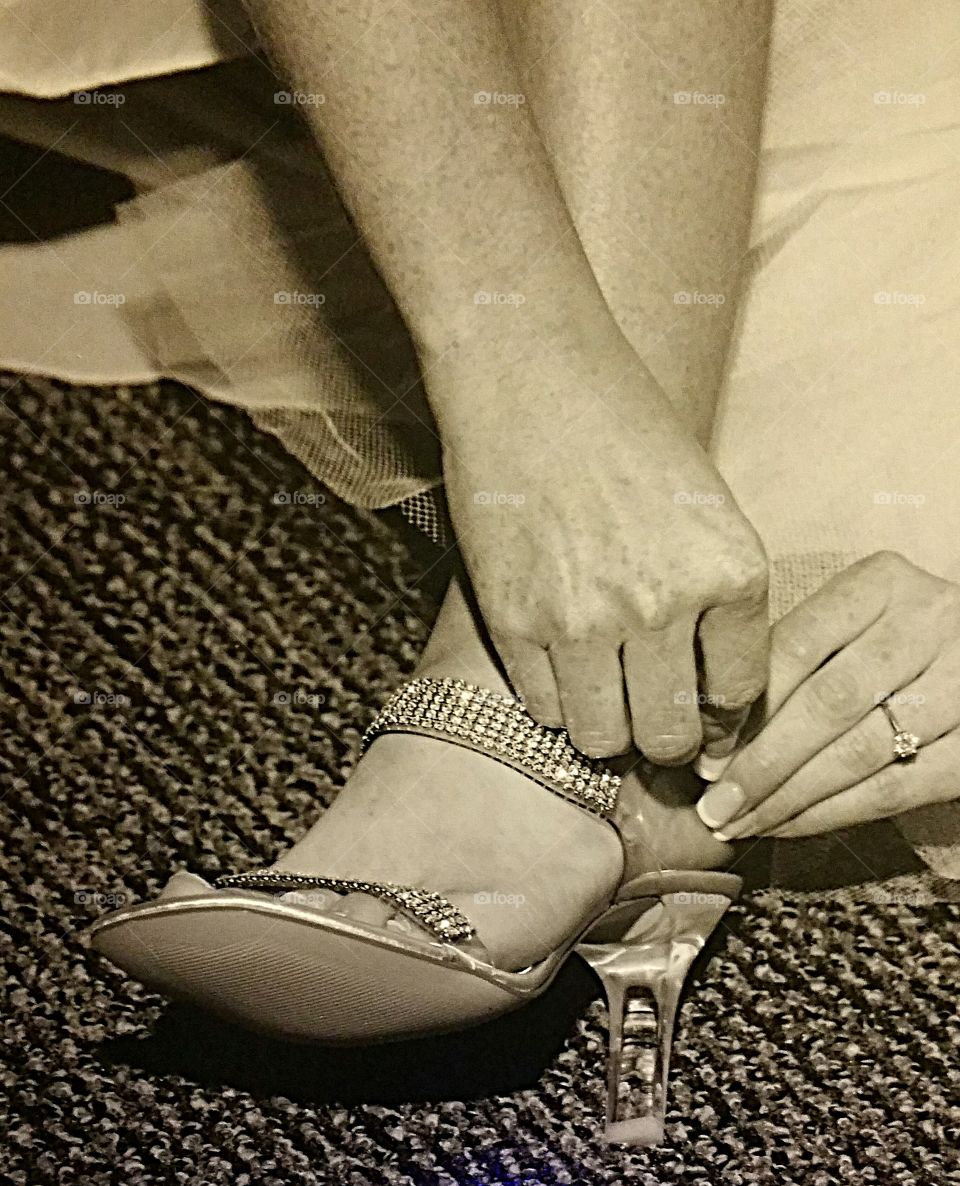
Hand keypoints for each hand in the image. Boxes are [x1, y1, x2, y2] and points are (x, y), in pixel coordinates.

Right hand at [433, 329, 769, 762]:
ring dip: (607, 731)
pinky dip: (555, 702)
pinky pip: (543, 709)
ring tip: (600, 697)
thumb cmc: (623, 428)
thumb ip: (716, 597)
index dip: (721, 719)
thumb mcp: (705, 506)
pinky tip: (558, 667)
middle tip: (649, 720)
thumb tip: (708, 691)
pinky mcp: (514, 621)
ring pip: (604, 739)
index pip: (738, 694)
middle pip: (671, 734)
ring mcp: (583, 620)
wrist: (530, 375)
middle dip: (666, 740)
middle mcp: (663, 606)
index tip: (702, 719)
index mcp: (730, 571)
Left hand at [696, 551, 959, 838]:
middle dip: (761, 762)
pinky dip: (832, 814)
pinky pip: (894, 789)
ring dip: (789, 798)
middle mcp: (928, 624)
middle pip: (827, 702)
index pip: (797, 643)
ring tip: (740, 822)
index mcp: (883, 584)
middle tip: (714, 804)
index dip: (745, 705)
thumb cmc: (892, 641)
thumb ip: (795, 656)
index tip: (704, 753)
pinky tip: (788, 826)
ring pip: (858, 752)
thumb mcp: (852, 622)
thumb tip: (712, 729)